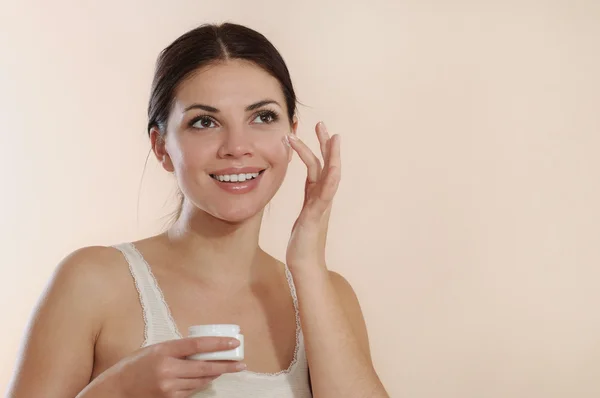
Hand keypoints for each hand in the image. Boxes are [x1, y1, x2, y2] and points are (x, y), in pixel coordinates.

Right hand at [98, 337, 244, 397]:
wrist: (116, 390)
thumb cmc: (135, 366)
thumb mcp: (155, 350)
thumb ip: (176, 349)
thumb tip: (201, 347)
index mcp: (164, 351)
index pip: (197, 345)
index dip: (218, 344)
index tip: (234, 343)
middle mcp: (167, 369)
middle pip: (204, 366)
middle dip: (226, 365)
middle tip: (240, 363)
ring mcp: (168, 387)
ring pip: (201, 380)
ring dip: (215, 374)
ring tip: (227, 369)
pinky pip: (192, 391)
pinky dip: (202, 384)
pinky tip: (209, 378)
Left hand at [286, 121, 340, 268]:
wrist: (305, 266)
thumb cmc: (302, 245)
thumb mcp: (303, 220)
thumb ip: (308, 207)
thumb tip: (307, 202)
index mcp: (316, 197)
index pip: (317, 167)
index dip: (317, 149)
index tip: (315, 131)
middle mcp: (322, 199)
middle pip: (326, 166)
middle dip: (325, 144)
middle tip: (322, 123)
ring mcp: (322, 206)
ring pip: (330, 176)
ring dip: (331, 156)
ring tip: (331, 137)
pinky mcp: (317, 215)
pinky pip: (326, 194)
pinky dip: (332, 179)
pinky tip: (333, 167)